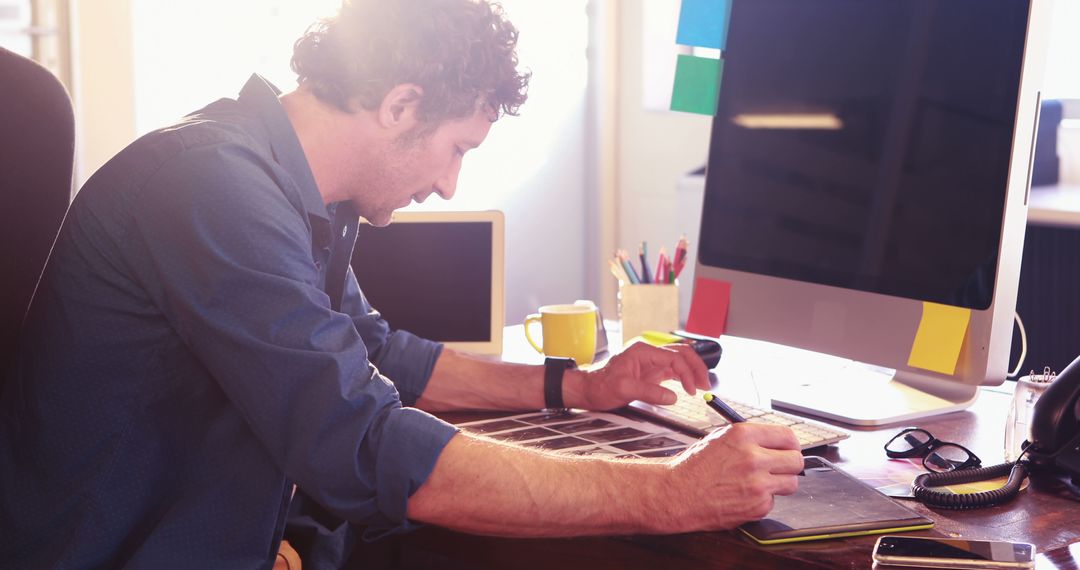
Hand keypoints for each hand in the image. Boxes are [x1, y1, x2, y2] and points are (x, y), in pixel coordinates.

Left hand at [566, 341, 709, 410]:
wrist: (588, 389)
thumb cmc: (600, 386)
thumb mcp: (623, 389)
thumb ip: (648, 392)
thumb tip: (672, 397)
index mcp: (643, 351)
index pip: (674, 357)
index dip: (687, 372)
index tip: (692, 390)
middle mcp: (649, 353)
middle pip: (681, 353)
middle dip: (696, 367)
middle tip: (705, 385)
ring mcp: (650, 362)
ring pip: (679, 360)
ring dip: (692, 370)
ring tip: (701, 386)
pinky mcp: (650, 372)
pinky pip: (672, 370)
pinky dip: (684, 376)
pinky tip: (690, 386)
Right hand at [654, 423, 802, 531]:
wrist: (678, 494)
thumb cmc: (695, 467)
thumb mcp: (720, 438)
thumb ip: (750, 438)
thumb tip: (775, 442)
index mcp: (744, 435)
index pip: (787, 436)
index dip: (790, 444)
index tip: (789, 449)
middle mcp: (753, 457)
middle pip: (796, 460)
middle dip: (790, 464)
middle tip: (780, 468)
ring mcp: (757, 483)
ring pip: (791, 482)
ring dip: (780, 483)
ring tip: (760, 483)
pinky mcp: (757, 506)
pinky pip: (773, 501)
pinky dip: (762, 500)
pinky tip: (743, 496)